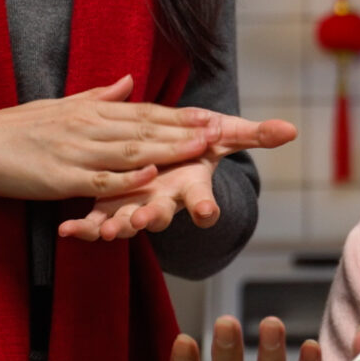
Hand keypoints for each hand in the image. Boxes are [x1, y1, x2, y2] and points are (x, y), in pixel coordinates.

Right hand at [0, 74, 288, 218]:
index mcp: (94, 111)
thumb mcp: (61, 107)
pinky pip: (100, 179)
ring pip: (133, 149)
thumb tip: (128, 81)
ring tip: (206, 146)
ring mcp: (77, 150)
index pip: (150, 112)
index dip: (187, 115)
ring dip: (171, 146)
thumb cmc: (15, 129)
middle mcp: (92, 125)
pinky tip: (153, 175)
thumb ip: (99, 97)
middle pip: (152, 127)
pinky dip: (128, 177)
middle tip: (233, 131)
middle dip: (194, 130)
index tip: (221, 117)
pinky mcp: (60, 176)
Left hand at [58, 111, 297, 241]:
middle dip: (153, 218)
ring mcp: (136, 208)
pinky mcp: (110, 208)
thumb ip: (255, 135)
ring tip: (105, 231)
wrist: (166, 164)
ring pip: (127, 223)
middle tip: (147, 220)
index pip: (204, 201)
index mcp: (191, 187)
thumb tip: (292, 129)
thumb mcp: (224, 137)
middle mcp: (165, 202)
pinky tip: (67, 230)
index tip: (208, 213)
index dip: (207, 209)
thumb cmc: (195, 150)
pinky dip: (82, 228)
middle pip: (162, 215)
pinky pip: (96, 222)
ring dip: (116, 228)